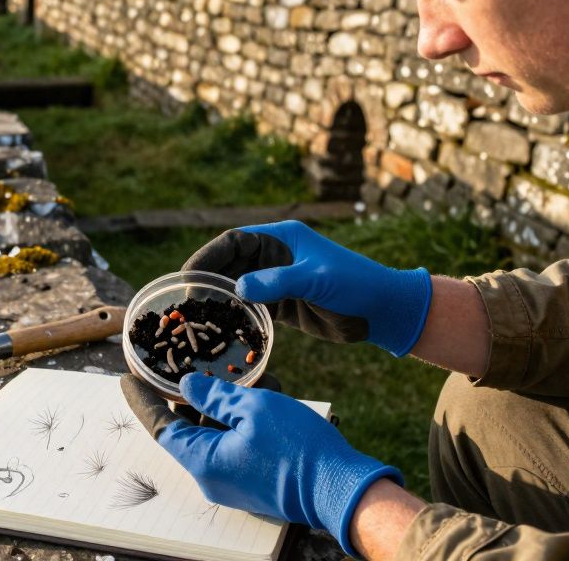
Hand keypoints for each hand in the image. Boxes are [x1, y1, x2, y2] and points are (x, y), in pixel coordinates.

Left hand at [121, 372, 402, 555]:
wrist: (341, 487)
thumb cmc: (297, 447)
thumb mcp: (252, 408)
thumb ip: (214, 396)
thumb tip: (187, 386)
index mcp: (203, 461)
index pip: (159, 427)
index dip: (143, 401)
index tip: (127, 379)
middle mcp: (212, 476)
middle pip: (190, 428)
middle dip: (199, 394)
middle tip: (201, 363)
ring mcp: (234, 481)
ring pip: (218, 432)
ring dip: (230, 403)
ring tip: (255, 377)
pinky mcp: (255, 480)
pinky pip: (238, 444)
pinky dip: (245, 419)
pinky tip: (267, 394)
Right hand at [183, 220, 431, 356]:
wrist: (383, 311)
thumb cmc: (356, 285)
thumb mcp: (316, 279)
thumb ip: (277, 282)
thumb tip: (237, 288)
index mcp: (282, 237)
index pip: (234, 240)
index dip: (209, 255)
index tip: (188, 274)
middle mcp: (275, 255)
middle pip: (230, 263)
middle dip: (207, 279)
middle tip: (185, 301)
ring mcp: (277, 280)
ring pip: (236, 287)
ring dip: (218, 300)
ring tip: (196, 318)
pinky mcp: (281, 304)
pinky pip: (250, 307)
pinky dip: (235, 317)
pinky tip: (220, 330)